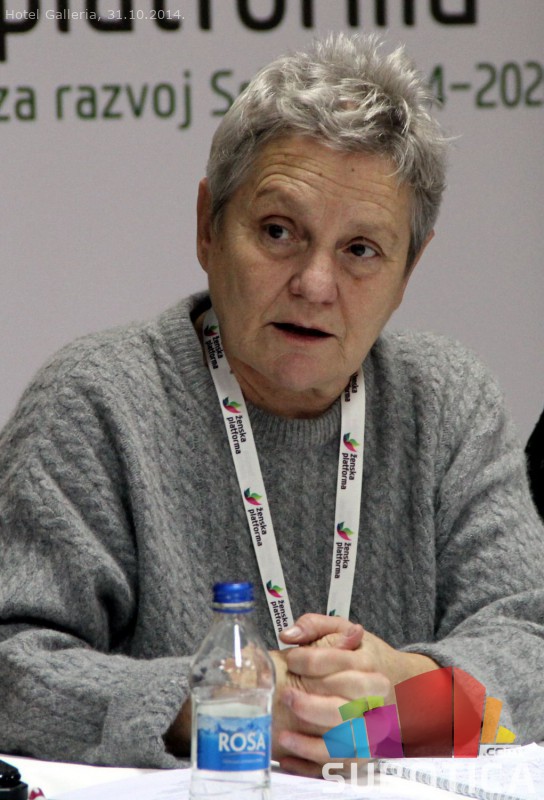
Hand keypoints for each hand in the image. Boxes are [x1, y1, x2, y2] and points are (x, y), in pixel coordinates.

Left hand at [271, 614, 437, 775]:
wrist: (398, 682)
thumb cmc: (361, 654)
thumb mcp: (340, 629)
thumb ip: (313, 625)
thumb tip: (288, 635)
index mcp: (368, 664)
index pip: (338, 662)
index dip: (309, 660)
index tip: (290, 659)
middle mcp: (375, 697)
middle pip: (345, 706)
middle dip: (310, 704)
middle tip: (285, 695)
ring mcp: (374, 725)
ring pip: (346, 741)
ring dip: (312, 742)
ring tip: (284, 734)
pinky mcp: (368, 748)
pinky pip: (343, 763)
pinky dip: (315, 762)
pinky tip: (291, 755)